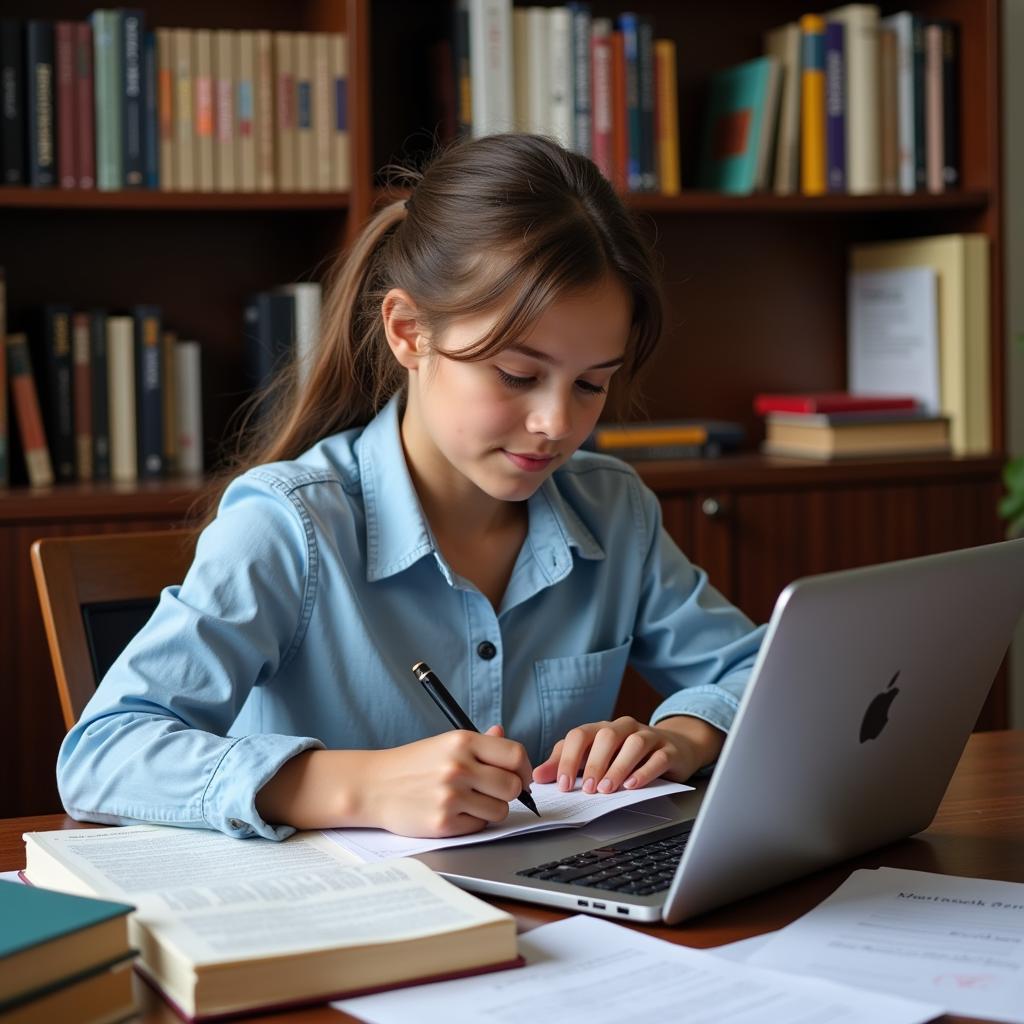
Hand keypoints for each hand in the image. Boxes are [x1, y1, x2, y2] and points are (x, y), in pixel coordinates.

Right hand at [361, 725, 533, 837]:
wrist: (374, 786)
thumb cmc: (413, 764)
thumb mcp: (445, 743)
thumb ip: (479, 741)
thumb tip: (502, 733)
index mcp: (462, 741)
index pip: (515, 754)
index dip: (524, 768)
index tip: (521, 776)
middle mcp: (458, 766)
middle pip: (512, 786)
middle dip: (509, 792)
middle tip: (493, 791)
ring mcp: (451, 796)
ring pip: (500, 810)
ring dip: (491, 809)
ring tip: (469, 800)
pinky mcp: (443, 823)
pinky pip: (479, 826)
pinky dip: (472, 822)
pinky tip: (454, 812)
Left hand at [532, 715, 724, 794]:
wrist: (673, 747)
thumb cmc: (625, 755)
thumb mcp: (593, 758)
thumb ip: (565, 764)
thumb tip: (538, 776)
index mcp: (601, 729)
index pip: (579, 735)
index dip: (568, 758)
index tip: (561, 784)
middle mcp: (623, 728)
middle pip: (606, 736)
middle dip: (594, 763)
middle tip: (586, 789)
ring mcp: (648, 736)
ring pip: (633, 743)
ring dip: (618, 766)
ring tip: (607, 789)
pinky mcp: (668, 750)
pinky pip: (657, 757)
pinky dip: (644, 771)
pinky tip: (632, 785)